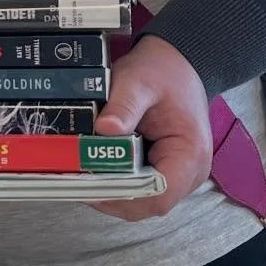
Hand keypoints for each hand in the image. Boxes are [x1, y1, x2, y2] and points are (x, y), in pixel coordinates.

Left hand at [92, 34, 212, 221]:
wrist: (177, 62)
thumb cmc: (162, 72)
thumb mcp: (138, 82)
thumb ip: (123, 106)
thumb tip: (104, 129)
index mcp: (190, 153)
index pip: (158, 194)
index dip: (122, 196)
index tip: (90, 183)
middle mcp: (190, 171)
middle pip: (148, 203)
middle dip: (111, 196)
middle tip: (75, 181)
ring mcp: (179, 174)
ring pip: (142, 200)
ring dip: (111, 192)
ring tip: (80, 177)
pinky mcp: (165, 170)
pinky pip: (140, 188)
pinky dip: (117, 183)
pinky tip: (94, 171)